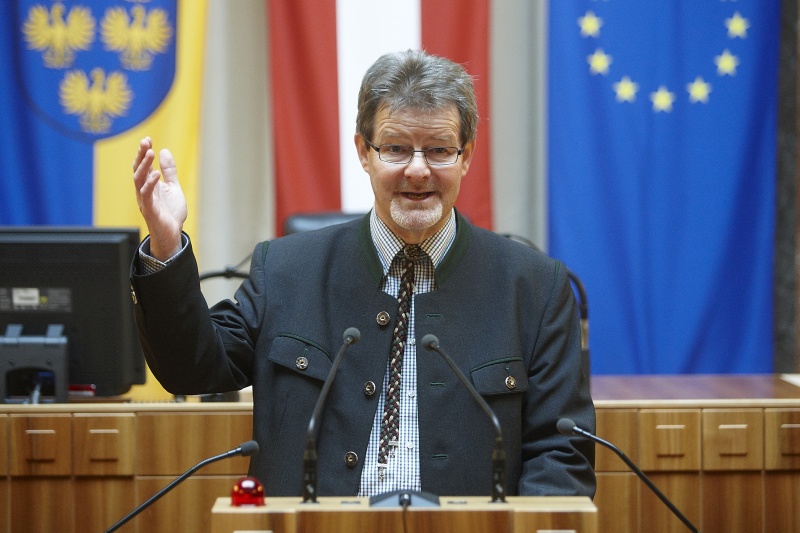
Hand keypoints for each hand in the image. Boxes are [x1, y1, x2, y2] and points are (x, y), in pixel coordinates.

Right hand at [132, 137, 187, 260]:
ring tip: (150, 152)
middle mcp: (144, 191)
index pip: (143, 165)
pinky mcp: (150, 210)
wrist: (172, 234)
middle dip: (141, 155)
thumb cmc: (171, 212)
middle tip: (146, 142)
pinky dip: (150, 184)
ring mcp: (145, 200)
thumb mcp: (173, 187)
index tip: (148, 139)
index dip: (144, 152)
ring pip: (139, 180)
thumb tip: (164, 151)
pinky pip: (146, 195)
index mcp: (149, 185)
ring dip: (144, 166)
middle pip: (138, 169)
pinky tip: (156, 174)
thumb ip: (169, 171)